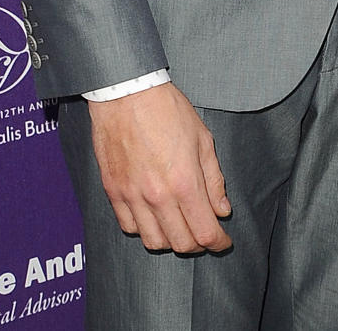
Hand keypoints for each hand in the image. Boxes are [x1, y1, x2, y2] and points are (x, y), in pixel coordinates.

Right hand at [88, 82, 231, 252]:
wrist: (127, 93)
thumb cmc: (167, 109)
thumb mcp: (202, 139)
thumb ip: (214, 180)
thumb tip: (222, 209)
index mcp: (185, 182)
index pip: (205, 232)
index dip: (218, 242)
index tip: (223, 241)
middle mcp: (158, 196)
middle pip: (181, 244)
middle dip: (197, 243)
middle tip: (204, 232)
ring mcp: (132, 196)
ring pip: (153, 241)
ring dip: (170, 240)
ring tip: (179, 226)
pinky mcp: (113, 192)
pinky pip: (129, 227)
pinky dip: (144, 229)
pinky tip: (153, 215)